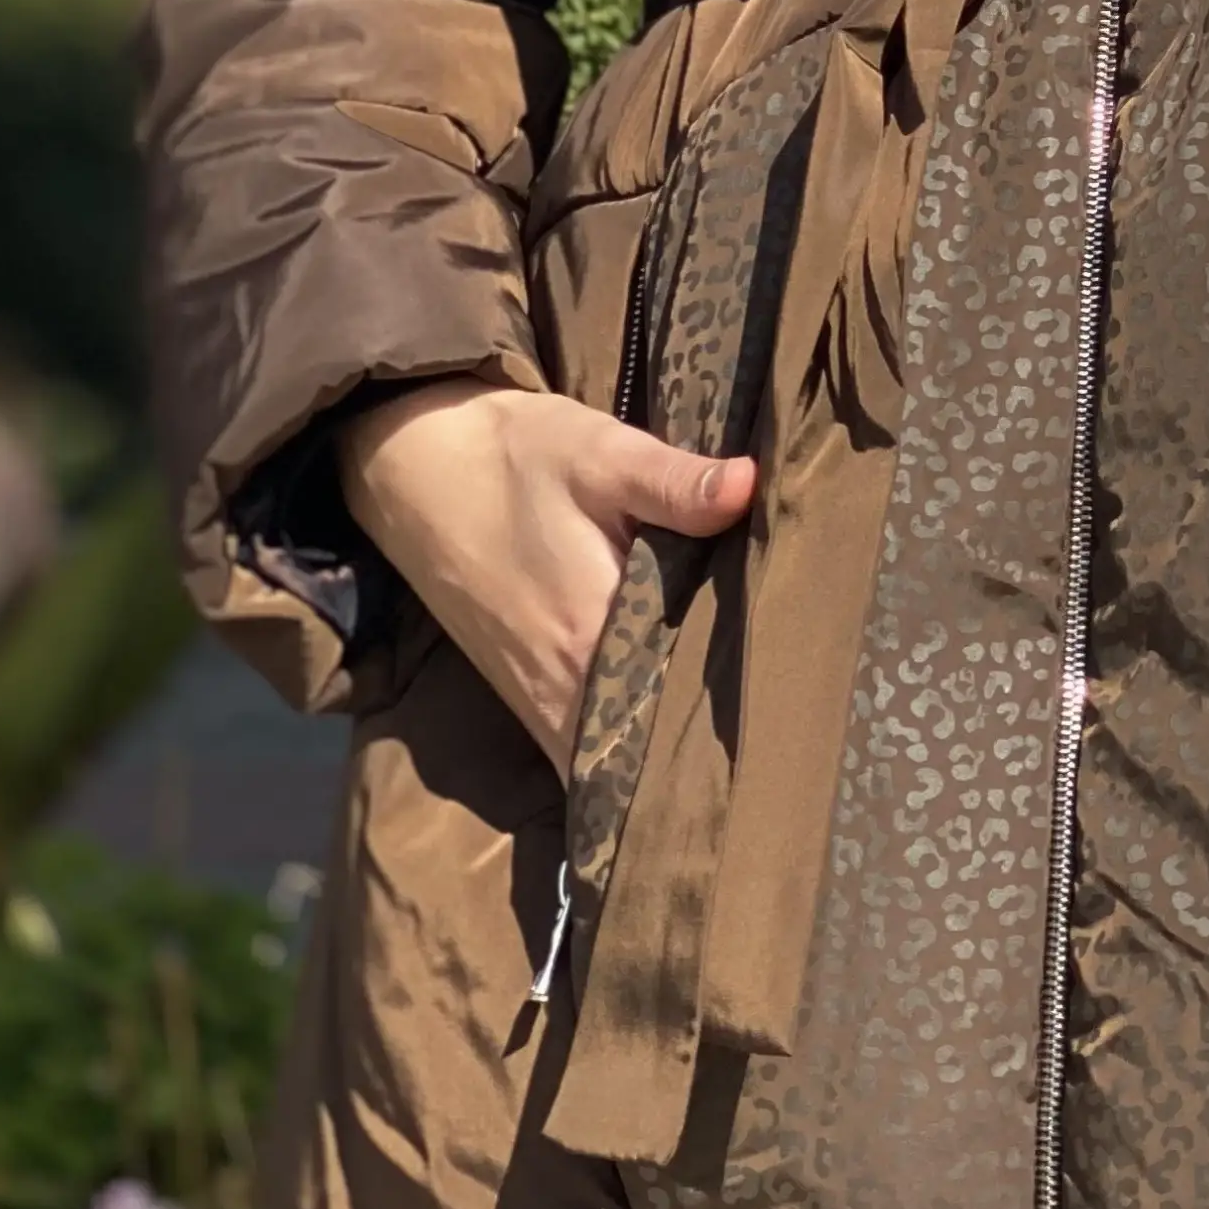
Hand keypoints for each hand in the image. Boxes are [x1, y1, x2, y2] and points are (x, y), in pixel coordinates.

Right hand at [337, 382, 754, 774]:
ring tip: (742, 728)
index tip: (789, 709)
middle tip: (781, 726)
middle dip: (708, 746)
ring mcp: (536, 703)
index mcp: (588, 638)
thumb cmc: (516, 455)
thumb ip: (674, 482)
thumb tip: (749, 487)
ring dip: (665, 748)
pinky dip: (627, 740)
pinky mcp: (524, 695)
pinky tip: (674, 712)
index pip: (677, 709)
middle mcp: (561, 693)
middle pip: (648, 749)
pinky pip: (584, 744)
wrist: (419, 464)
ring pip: (614, 756)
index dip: (734, 718)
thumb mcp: (600, 452)